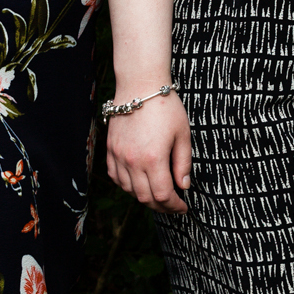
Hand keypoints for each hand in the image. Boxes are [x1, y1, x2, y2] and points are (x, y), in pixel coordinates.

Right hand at [105, 91, 191, 212]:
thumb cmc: (166, 107)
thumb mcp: (183, 134)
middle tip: (173, 205)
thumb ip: (183, 163)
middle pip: (145, 197)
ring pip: (129, 190)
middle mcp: (132, 161)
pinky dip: (127, 185)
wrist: (140, 85)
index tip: (183, 207)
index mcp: (153, 159)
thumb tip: (184, 186)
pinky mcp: (110, 150)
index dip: (174, 206)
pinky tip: (138, 183)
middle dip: (161, 206)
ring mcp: (118, 156)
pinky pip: (116, 177)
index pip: (163, 195)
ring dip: (144, 197)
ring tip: (158, 194)